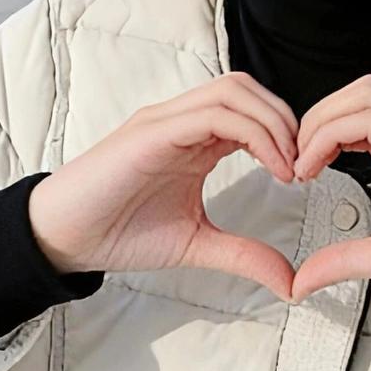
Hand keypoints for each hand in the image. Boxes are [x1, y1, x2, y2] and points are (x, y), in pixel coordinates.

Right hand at [27, 72, 297, 300]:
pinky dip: (251, 133)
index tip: (306, 175)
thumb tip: (291, 281)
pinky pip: (211, 114)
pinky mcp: (151, 132)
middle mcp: (181, 121)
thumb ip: (244, 255)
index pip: (252, 110)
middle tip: (305, 165)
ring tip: (290, 167)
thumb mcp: (197, 245)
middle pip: (248, 88)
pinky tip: (270, 167)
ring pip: (234, 91)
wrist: (64, 238)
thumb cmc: (119, 232)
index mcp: (195, 140)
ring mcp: (165, 122)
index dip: (287, 133)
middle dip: (287, 120)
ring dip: (273, 123)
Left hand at [289, 77, 370, 302]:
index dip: (325, 128)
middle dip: (318, 117)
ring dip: (322, 122)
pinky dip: (332, 135)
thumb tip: (301, 282)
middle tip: (297, 161)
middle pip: (362, 90)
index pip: (365, 109)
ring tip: (303, 164)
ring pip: (365, 95)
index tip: (303, 168)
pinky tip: (316, 167)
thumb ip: (345, 259)